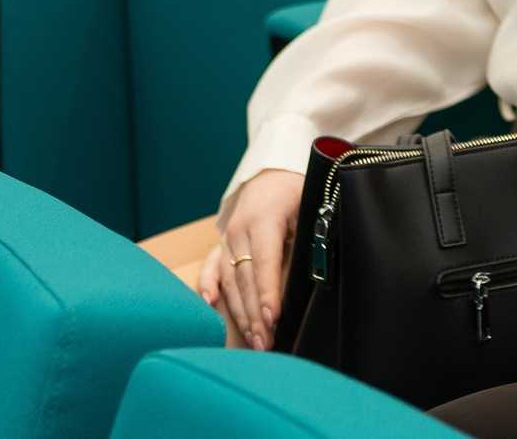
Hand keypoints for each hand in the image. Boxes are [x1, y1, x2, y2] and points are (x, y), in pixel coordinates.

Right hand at [202, 168, 302, 348]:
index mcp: (264, 218)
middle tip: (266, 343)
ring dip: (240, 311)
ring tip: (253, 339)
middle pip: (246, 278)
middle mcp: (240, 230)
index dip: (269, 292)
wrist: (273, 173)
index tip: (274, 318)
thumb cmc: (296, 192)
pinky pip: (211, 267)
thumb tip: (308, 275)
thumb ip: (305, 241)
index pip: (265, 262)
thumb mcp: (308, 209)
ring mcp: (227, 237)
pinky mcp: (222, 243)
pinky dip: (207, 286)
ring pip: (229, 280)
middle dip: (256, 313)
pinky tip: (209, 304)